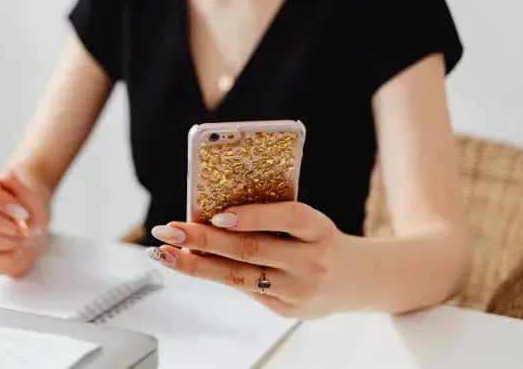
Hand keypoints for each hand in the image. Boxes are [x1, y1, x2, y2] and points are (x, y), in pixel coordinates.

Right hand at [0, 168, 49, 277]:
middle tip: (28, 231)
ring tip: (22, 240)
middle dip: (13, 227)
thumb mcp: (33, 196)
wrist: (31, 229)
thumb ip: (22, 187)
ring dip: (10, 242)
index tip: (23, 212)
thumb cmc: (29, 209)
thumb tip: (9, 175)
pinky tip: (14, 252)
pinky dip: (5, 258)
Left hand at [146, 202, 350, 318]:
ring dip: (196, 264)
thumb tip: (212, 213)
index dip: (252, 216)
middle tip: (170, 230)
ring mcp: (299, 291)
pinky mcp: (285, 310)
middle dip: (203, 240)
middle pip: (251, 251)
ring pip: (238, 277)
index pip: (287, 217)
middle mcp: (312, 262)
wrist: (358, 279)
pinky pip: (244, 289)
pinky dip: (214, 274)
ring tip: (165, 253)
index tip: (217, 215)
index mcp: (320, 230)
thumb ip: (272, 217)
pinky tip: (190, 264)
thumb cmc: (321, 240)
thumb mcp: (309, 222)